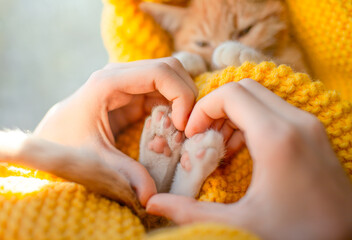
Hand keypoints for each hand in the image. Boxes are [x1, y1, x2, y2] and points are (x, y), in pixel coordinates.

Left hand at [33, 57, 196, 206]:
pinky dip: (174, 108)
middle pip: (169, 69)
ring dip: (182, 102)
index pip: (159, 72)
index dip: (180, 95)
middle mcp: (119, 75)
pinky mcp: (132, 95)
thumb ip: (124, 174)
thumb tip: (151, 197)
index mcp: (108, 82)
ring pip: (169, 78)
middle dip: (186, 95)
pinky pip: (162, 93)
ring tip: (182, 131)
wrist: (50, 141)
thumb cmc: (64, 146)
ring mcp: (127, 84)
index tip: (183, 126)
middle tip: (188, 128)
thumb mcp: (93, 161)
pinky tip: (173, 130)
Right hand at [146, 79, 351, 238]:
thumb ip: (191, 213)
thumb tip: (152, 203)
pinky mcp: (314, 134)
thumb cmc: (298, 235)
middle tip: (203, 137)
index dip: (203, 108)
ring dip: (235, 114)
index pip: (232, 94)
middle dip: (217, 107)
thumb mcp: (240, 226)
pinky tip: (244, 149)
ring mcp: (310, 126)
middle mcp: (297, 122)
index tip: (192, 133)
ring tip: (221, 145)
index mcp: (277, 138)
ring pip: (262, 98)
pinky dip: (253, 121)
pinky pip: (276, 111)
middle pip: (246, 88)